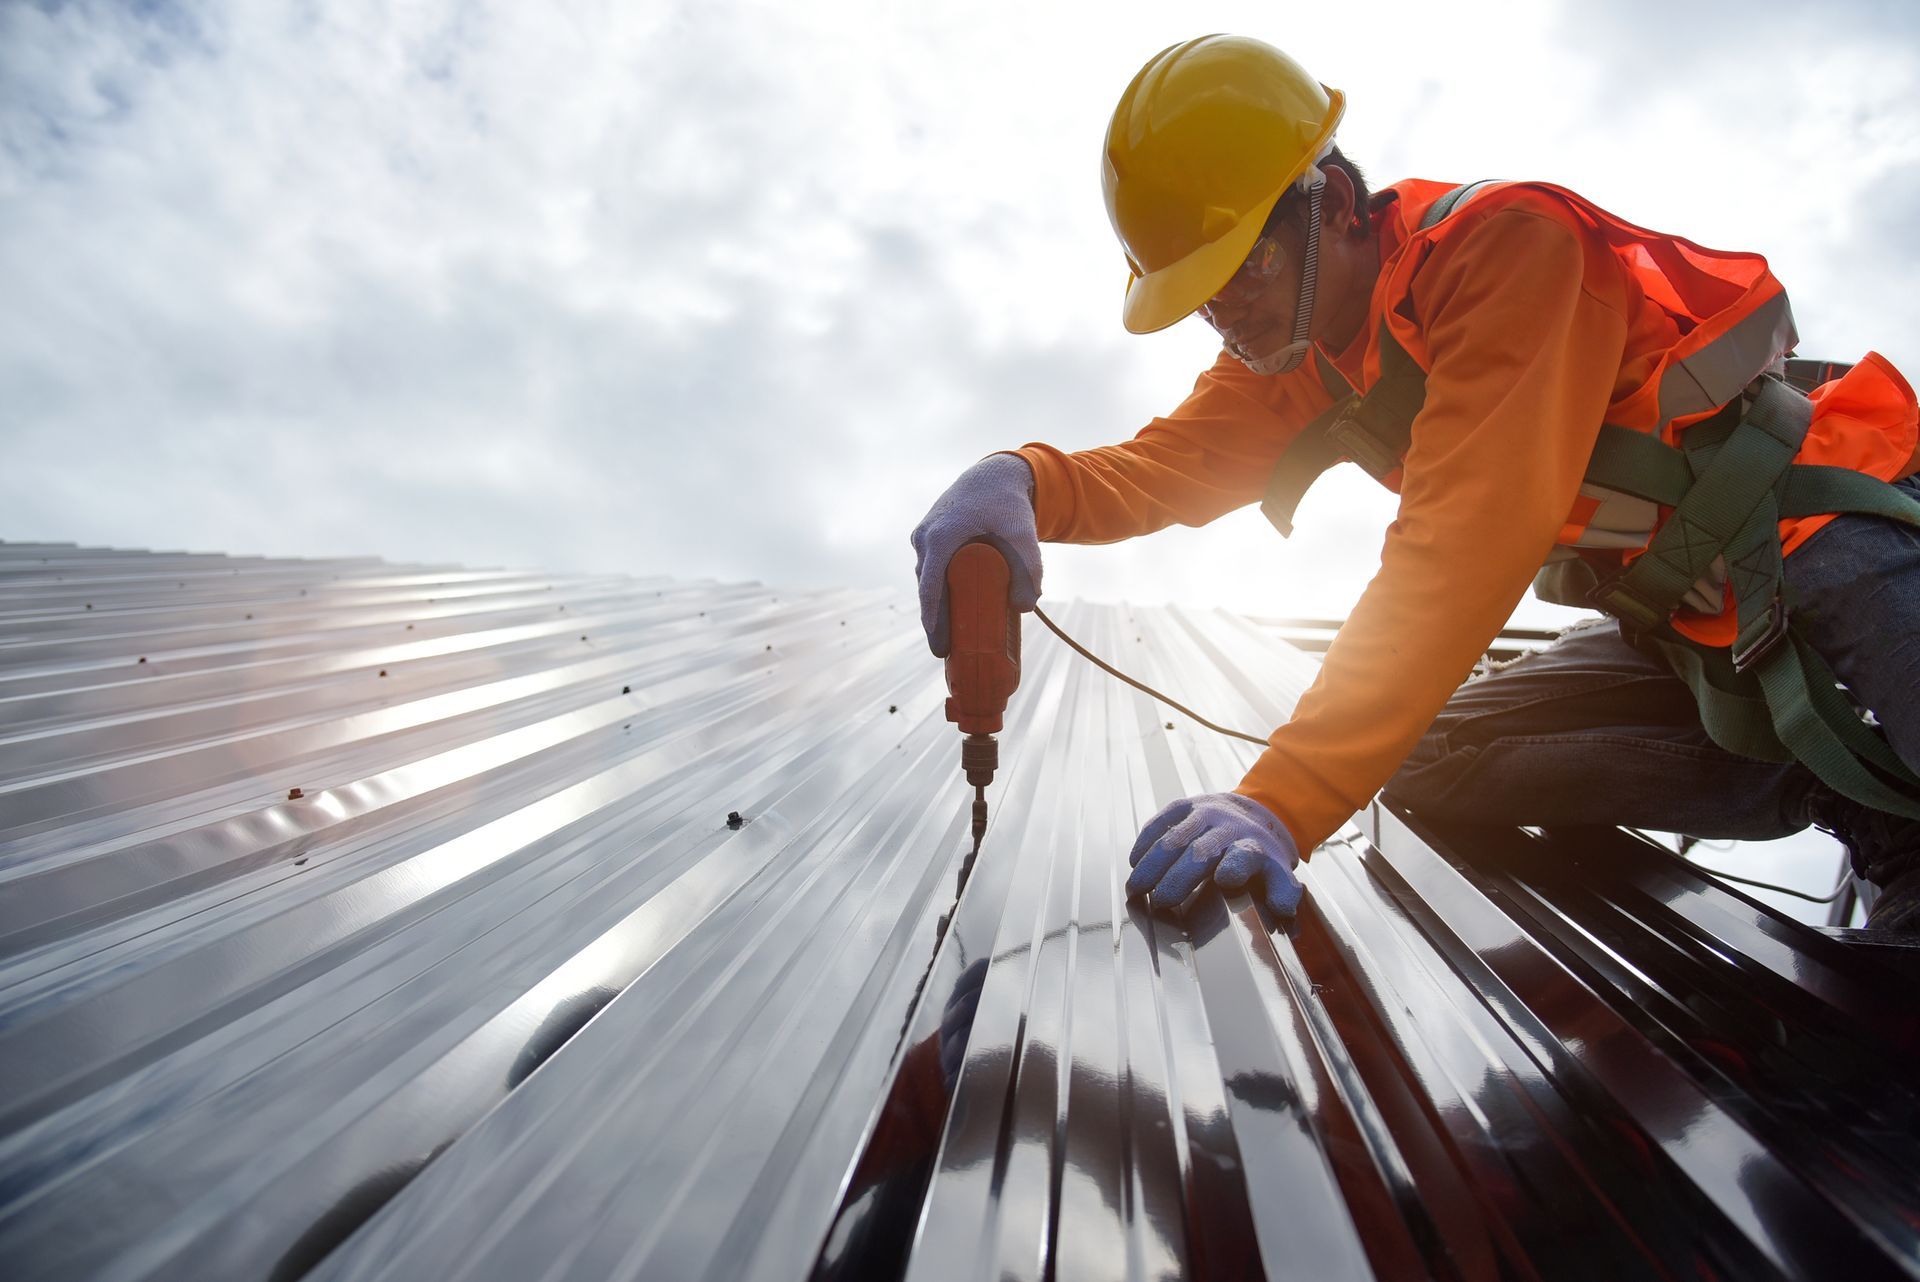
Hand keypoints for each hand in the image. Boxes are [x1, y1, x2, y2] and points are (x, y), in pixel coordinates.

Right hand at [910, 453, 1042, 655]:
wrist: (995, 474)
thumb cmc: (1007, 504)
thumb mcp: (1023, 535)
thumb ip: (1029, 569)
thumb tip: (1025, 607)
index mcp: (941, 537)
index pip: (931, 587)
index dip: (933, 620)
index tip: (939, 646)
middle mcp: (926, 537)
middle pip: (926, 587)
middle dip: (934, 621)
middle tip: (945, 651)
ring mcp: (924, 535)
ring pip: (927, 578)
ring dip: (934, 605)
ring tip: (947, 636)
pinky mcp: (928, 536)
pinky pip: (929, 568)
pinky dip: (935, 589)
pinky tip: (945, 609)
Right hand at [1126, 792, 1303, 918]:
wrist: (1256, 810)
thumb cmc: (1262, 853)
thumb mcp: (1280, 874)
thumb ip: (1284, 893)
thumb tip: (1283, 911)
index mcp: (1253, 846)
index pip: (1244, 856)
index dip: (1234, 867)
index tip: (1222, 881)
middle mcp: (1227, 826)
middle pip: (1200, 851)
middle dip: (1178, 876)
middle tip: (1160, 901)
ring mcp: (1203, 812)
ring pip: (1174, 837)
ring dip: (1153, 863)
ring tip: (1137, 887)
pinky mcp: (1184, 805)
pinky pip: (1161, 821)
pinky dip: (1145, 841)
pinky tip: (1135, 861)